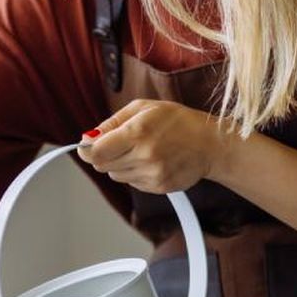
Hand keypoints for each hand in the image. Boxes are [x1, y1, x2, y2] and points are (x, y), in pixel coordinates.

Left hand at [73, 99, 224, 193]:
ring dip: (120, 164)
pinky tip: (151, 160)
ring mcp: (152, 175)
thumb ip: (111, 123)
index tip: (88, 145)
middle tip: (120, 143)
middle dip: (104, 155)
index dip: (86, 149)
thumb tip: (87, 138)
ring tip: (140, 150)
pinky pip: (131, 183)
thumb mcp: (142, 108)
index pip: (94, 152)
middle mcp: (144, 156)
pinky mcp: (158, 187)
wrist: (210, 144)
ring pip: (115, 176)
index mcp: (137, 133)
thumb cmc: (178, 121)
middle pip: (102, 165)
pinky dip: (134, 172)